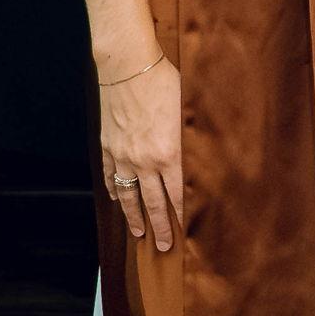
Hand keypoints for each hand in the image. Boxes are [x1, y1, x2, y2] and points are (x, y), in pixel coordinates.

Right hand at [100, 56, 184, 251]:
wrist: (128, 68)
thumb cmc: (165, 82)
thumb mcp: (189, 109)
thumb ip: (193, 136)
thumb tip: (205, 151)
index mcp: (169, 153)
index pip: (176, 193)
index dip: (180, 214)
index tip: (184, 232)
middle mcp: (144, 161)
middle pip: (152, 202)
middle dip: (159, 227)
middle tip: (164, 247)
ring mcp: (123, 156)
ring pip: (129, 195)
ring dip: (134, 216)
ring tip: (139, 233)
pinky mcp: (109, 147)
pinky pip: (112, 177)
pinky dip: (116, 191)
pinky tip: (119, 201)